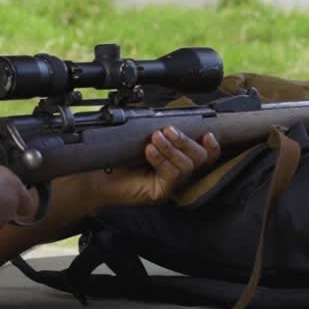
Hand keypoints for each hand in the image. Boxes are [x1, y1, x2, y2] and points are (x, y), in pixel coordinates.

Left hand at [80, 127, 220, 207]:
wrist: (96, 176)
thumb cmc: (117, 157)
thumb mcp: (140, 138)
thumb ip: (155, 128)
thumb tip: (164, 115)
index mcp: (178, 159)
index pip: (206, 155)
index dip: (212, 145)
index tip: (207, 133)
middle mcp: (178, 174)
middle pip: (200, 158)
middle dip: (186, 141)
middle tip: (168, 130)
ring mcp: (170, 185)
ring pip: (187, 166)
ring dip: (172, 148)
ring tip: (154, 139)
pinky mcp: (160, 193)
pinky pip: (172, 175)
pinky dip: (161, 159)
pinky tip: (149, 151)